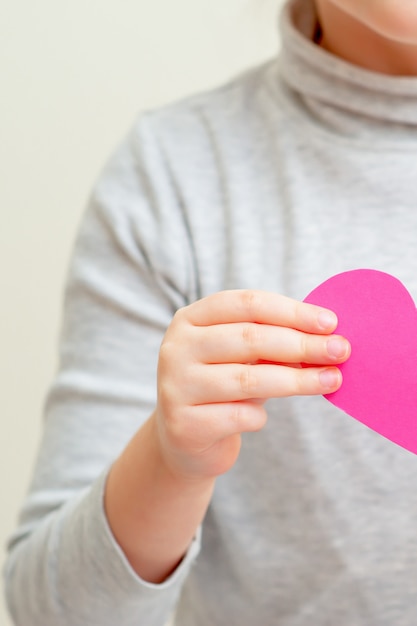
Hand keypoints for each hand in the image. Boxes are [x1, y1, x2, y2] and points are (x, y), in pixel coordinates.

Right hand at [155, 290, 349, 479]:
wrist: (184, 440)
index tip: (331, 323)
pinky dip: (260, 417)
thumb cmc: (222, 386)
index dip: (292, 311)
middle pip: (250, 337)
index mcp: (191, 319)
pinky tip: (261, 418)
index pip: (247, 304)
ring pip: (248, 378)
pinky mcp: (184, 424)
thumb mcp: (240, 356)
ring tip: (332, 380)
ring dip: (298, 380)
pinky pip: (240, 416)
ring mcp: (176, 385)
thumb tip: (327, 336)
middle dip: (302, 343)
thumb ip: (271, 340)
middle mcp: (176, 347)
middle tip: (341, 351)